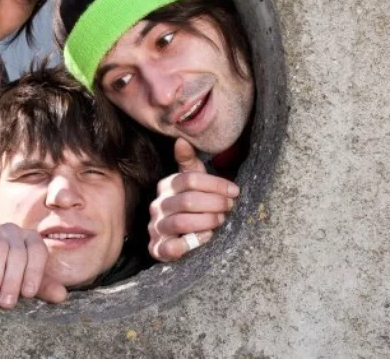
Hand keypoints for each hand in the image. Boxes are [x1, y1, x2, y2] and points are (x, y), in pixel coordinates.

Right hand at [0, 222, 66, 307]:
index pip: (37, 250)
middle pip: (17, 252)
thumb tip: (62, 296)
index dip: (34, 272)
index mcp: (29, 238)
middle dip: (12, 280)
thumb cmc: (3, 270)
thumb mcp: (24, 279)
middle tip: (6, 303)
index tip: (28, 294)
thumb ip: (42, 286)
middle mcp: (12, 230)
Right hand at [148, 138, 239, 261]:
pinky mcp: (157, 249)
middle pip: (187, 200)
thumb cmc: (187, 205)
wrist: (171, 236)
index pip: (189, 179)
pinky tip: (206, 236)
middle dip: (214, 203)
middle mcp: (157, 205)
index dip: (215, 184)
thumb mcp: (189, 182)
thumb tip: (181, 139)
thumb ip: (187, 162)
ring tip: (220, 220)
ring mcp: (155, 227)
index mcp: (166, 186)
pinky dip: (192, 242)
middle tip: (230, 206)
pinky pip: (172, 247)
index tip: (235, 191)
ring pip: (180, 222)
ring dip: (206, 221)